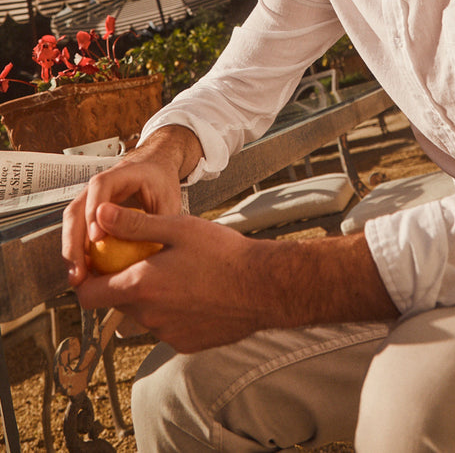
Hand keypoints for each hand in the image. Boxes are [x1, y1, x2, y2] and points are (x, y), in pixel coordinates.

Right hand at [62, 124, 202, 285]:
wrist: (156, 168)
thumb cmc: (162, 182)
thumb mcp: (167, 199)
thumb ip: (157, 222)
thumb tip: (152, 254)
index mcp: (120, 174)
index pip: (100, 187)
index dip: (95, 211)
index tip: (98, 238)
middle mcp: (99, 186)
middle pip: (76, 210)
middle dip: (73, 243)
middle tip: (79, 272)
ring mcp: (91, 199)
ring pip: (72, 224)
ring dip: (71, 252)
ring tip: (77, 279)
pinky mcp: (91, 214)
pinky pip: (80, 233)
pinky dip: (80, 252)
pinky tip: (85, 274)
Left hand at [74, 202, 264, 350]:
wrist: (263, 287)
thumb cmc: (224, 254)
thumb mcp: (178, 228)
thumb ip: (135, 225)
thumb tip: (100, 215)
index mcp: (141, 286)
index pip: (88, 295)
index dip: (86, 279)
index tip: (98, 264)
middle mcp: (148, 317)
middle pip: (116, 304)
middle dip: (122, 283)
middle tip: (145, 260)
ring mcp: (166, 334)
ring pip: (142, 316)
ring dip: (149, 298)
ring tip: (176, 274)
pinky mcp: (184, 344)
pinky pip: (165, 327)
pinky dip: (171, 312)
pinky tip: (193, 292)